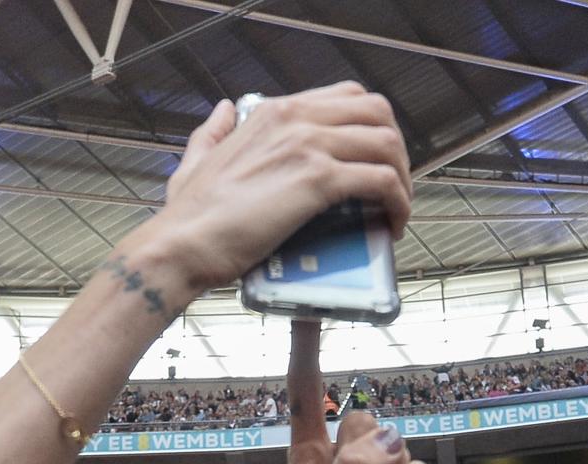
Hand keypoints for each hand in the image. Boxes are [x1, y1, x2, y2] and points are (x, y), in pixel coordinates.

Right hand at [157, 84, 411, 293]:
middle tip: (394, 185)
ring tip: (397, 209)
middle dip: (395, 148)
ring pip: (386, 144)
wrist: (184, 242)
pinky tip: (394, 224)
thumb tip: (224, 110)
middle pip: (376, 112)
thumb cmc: (190, 214)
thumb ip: (214, 131)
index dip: (371, 128)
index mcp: (273, 112)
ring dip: (403, 178)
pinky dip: (398, 203)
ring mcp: (309, 146)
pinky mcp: (319, 180)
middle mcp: (295, 119)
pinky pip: (382, 181)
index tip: (374, 161)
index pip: (345, 97)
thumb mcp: (196, 158)